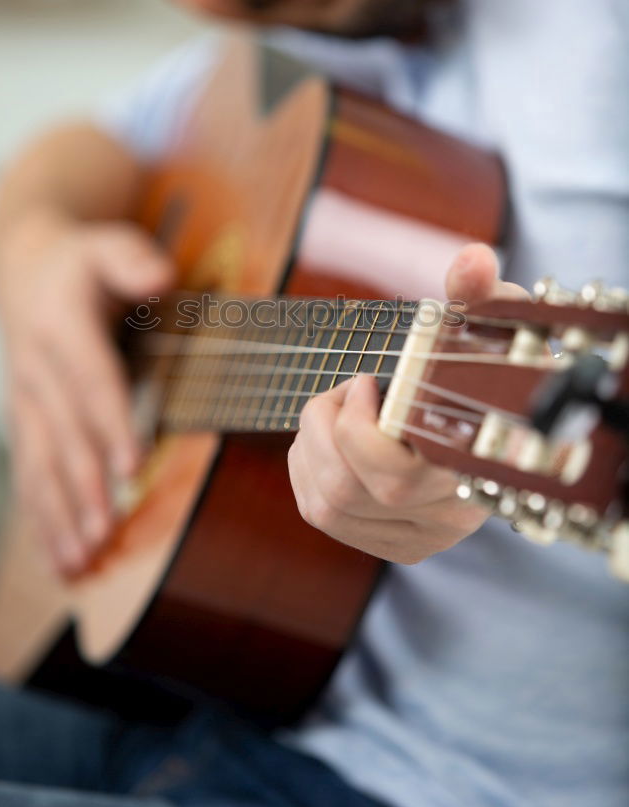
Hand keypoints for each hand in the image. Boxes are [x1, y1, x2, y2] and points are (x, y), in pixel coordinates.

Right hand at [0, 212, 173, 574]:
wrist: (21, 270)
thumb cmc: (80, 263)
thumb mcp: (107, 245)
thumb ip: (132, 260)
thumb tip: (160, 277)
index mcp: (62, 327)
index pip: (92, 381)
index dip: (111, 423)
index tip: (131, 464)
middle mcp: (36, 371)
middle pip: (65, 436)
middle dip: (84, 488)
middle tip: (105, 533)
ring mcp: (24, 402)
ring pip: (41, 466)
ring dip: (59, 515)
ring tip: (80, 560)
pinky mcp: (23, 424)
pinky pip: (29, 475)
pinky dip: (42, 518)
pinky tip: (58, 557)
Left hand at [287, 243, 528, 563]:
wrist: (500, 419)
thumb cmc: (490, 364)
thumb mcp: (490, 323)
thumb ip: (479, 294)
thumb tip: (473, 262)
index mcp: (477, 470)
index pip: (394, 478)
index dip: (358, 432)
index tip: (365, 379)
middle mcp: (450, 517)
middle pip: (348, 492)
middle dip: (326, 427)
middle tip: (349, 385)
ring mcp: (419, 537)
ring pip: (327, 506)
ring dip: (312, 444)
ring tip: (341, 405)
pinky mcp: (393, 544)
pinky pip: (321, 513)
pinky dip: (308, 467)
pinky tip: (332, 437)